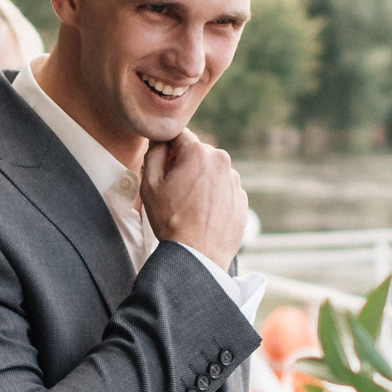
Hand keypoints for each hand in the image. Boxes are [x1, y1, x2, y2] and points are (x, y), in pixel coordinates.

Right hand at [140, 131, 248, 267]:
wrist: (198, 256)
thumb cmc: (171, 221)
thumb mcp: (149, 184)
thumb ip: (153, 154)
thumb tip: (160, 141)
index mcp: (199, 153)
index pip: (178, 135)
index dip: (166, 148)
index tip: (161, 164)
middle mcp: (222, 161)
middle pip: (197, 153)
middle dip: (184, 164)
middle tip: (172, 189)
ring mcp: (235, 181)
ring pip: (212, 171)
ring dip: (200, 181)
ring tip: (188, 206)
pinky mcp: (242, 200)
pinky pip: (224, 190)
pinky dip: (213, 197)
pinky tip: (201, 215)